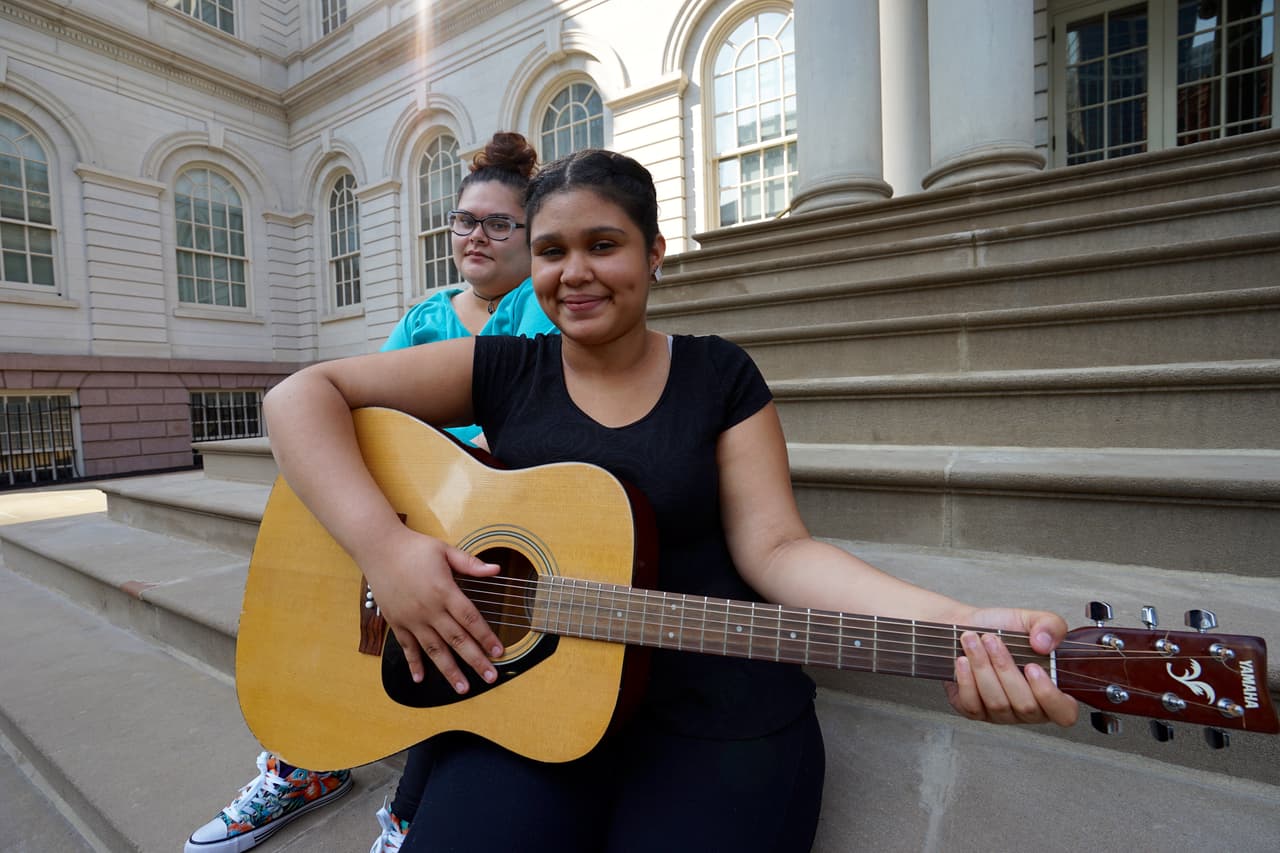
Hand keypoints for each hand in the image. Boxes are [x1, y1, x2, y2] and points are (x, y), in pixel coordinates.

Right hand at [362, 526, 504, 692]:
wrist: (377, 548)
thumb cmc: (414, 548)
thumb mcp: (445, 550)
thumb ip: (471, 563)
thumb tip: (496, 570)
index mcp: (444, 590)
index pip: (470, 619)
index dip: (486, 637)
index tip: (499, 652)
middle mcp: (429, 609)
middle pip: (456, 639)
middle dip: (475, 660)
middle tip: (490, 677)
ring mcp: (411, 618)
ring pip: (434, 649)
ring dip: (449, 670)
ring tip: (463, 688)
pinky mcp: (396, 622)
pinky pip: (407, 647)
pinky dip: (414, 664)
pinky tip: (420, 679)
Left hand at [943, 608, 1079, 727]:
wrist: (968, 628)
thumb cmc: (1002, 628)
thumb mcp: (1031, 619)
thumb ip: (1050, 625)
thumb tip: (1044, 644)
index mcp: (1051, 690)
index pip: (1065, 713)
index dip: (1050, 696)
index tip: (1032, 667)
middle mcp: (1028, 708)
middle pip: (1025, 705)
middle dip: (1005, 668)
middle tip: (991, 641)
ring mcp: (1001, 713)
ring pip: (997, 704)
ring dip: (983, 668)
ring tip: (973, 642)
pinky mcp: (974, 711)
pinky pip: (973, 705)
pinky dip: (967, 681)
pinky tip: (963, 661)